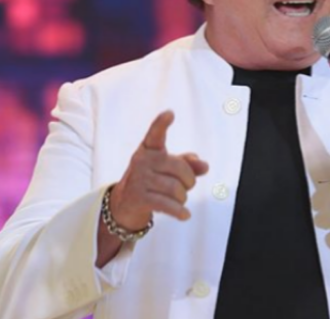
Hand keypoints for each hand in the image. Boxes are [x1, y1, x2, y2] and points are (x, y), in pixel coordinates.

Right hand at [109, 111, 208, 230]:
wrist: (124, 204)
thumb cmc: (152, 180)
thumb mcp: (167, 169)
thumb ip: (188, 164)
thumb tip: (204, 166)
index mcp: (149, 149)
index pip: (155, 134)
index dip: (162, 124)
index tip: (169, 114)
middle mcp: (141, 160)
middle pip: (178, 168)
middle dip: (189, 181)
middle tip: (187, 187)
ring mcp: (138, 179)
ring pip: (175, 189)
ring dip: (183, 198)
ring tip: (180, 200)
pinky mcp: (138, 198)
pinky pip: (167, 205)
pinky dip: (179, 212)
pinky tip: (184, 215)